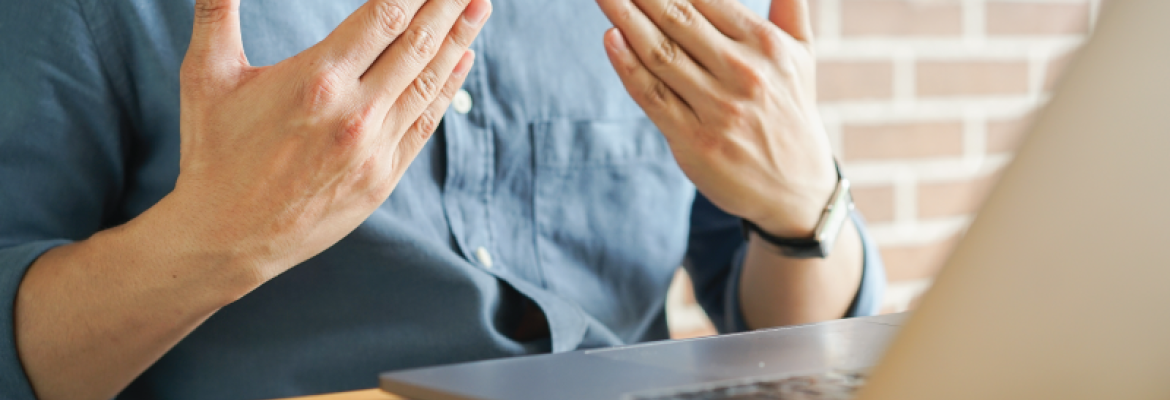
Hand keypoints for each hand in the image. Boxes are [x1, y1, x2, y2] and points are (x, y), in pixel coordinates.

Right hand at [171, 0, 490, 281]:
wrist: (225, 238)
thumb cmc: (212, 152)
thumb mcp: (205, 75)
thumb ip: (216, 12)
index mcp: (316, 81)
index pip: (384, 17)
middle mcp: (354, 114)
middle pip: (417, 44)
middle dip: (447, 6)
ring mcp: (374, 149)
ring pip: (428, 82)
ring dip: (459, 39)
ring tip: (479, 5)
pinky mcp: (383, 178)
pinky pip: (424, 123)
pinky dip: (447, 88)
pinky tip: (462, 59)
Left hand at [596, 0, 836, 237]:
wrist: (795, 189)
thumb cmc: (790, 111)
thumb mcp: (802, 55)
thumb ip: (792, 6)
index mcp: (767, 45)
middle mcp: (744, 72)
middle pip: (679, 19)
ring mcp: (717, 108)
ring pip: (660, 53)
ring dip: (625, 19)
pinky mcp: (693, 139)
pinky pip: (652, 95)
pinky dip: (628, 66)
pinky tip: (610, 38)